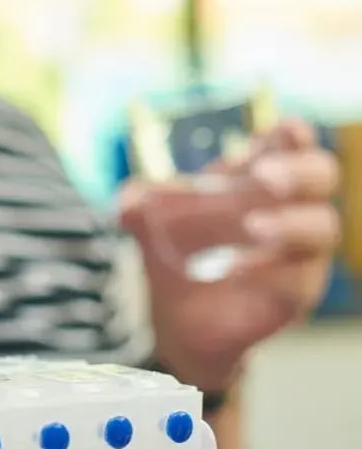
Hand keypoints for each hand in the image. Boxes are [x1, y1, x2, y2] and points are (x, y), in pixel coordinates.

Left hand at [119, 119, 340, 389]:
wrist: (176, 318)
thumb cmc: (176, 253)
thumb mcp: (148, 222)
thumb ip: (137, 204)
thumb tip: (127, 203)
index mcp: (255, 177)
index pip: (288, 144)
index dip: (292, 134)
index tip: (288, 129)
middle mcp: (288, 207)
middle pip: (321, 176)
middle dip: (300, 171)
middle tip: (266, 177)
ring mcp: (298, 252)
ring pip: (320, 229)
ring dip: (290, 223)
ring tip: (253, 226)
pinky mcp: (294, 294)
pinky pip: (296, 280)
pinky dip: (267, 270)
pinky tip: (234, 270)